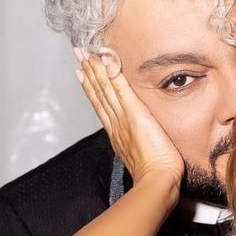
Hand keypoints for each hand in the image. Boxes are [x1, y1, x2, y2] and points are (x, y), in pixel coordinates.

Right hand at [75, 47, 184, 186]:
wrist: (157, 181)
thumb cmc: (156, 174)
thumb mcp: (142, 157)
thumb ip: (138, 145)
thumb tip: (138, 142)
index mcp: (118, 134)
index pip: (102, 106)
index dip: (91, 89)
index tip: (82, 75)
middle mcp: (116, 124)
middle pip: (99, 93)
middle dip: (88, 73)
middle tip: (78, 55)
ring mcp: (123, 118)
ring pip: (106, 89)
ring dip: (95, 70)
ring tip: (86, 54)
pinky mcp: (135, 114)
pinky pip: (120, 89)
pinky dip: (111, 74)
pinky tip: (105, 60)